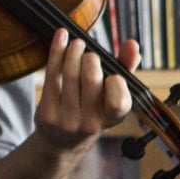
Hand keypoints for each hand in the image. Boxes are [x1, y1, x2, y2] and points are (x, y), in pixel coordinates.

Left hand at [34, 28, 139, 148]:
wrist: (61, 141)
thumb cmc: (92, 110)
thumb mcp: (111, 97)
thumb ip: (125, 69)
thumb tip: (132, 44)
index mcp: (112, 119)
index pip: (119, 101)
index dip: (115, 82)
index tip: (111, 72)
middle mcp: (90, 123)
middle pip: (91, 79)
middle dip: (90, 58)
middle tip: (88, 52)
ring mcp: (67, 120)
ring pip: (69, 74)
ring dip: (73, 51)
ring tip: (76, 43)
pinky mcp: (47, 113)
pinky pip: (51, 75)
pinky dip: (56, 52)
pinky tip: (60, 36)